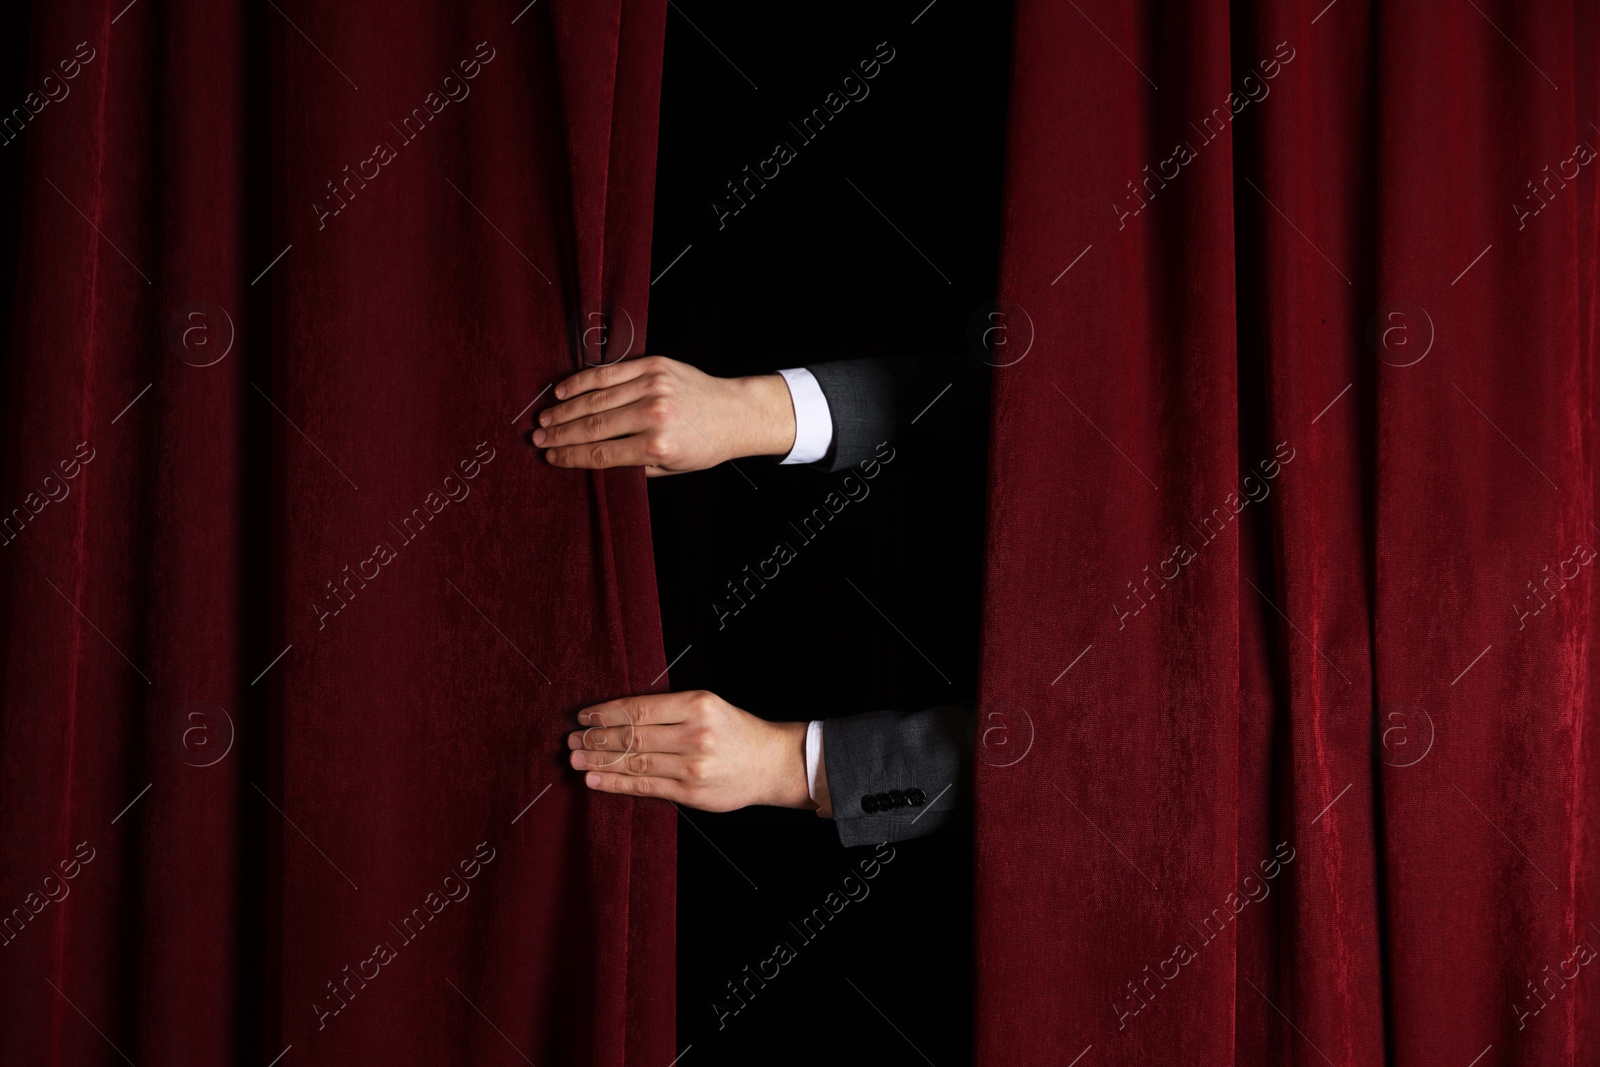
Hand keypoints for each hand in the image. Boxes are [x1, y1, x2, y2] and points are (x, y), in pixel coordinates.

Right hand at [533, 356, 795, 475]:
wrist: (735, 412)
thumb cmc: (704, 445)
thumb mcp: (670, 468)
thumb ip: (632, 465)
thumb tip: (591, 461)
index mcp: (656, 446)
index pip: (600, 453)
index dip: (570, 456)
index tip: (550, 458)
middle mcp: (653, 415)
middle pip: (592, 426)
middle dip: (559, 434)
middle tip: (537, 439)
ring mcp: (652, 386)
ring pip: (596, 398)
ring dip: (565, 409)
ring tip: (545, 419)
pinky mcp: (654, 365)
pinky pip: (609, 372)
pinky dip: (583, 381)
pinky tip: (563, 391)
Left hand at [567, 690, 816, 812]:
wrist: (771, 763)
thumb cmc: (736, 731)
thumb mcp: (708, 705)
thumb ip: (669, 709)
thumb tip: (617, 716)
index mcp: (697, 705)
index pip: (640, 709)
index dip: (606, 713)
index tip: (583, 716)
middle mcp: (694, 735)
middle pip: (633, 736)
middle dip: (596, 738)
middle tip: (571, 739)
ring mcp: (693, 767)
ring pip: (635, 762)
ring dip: (600, 761)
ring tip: (576, 758)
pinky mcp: (691, 793)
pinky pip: (646, 787)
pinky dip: (616, 783)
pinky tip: (595, 780)